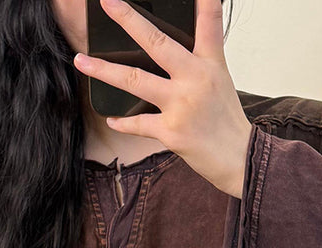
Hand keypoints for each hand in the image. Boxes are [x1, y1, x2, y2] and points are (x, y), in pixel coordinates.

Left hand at [73, 0, 252, 197]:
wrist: (239, 158)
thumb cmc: (226, 120)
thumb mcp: (219, 81)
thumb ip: (198, 60)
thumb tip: (167, 49)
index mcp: (209, 64)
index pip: (208, 23)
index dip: (204, 1)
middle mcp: (195, 79)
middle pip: (156, 42)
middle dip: (129, 20)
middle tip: (108, 2)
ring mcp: (181, 105)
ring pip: (135, 80)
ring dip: (105, 71)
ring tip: (82, 60)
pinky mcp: (171, 131)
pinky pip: (138, 123)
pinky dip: (123, 123)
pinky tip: (112, 119)